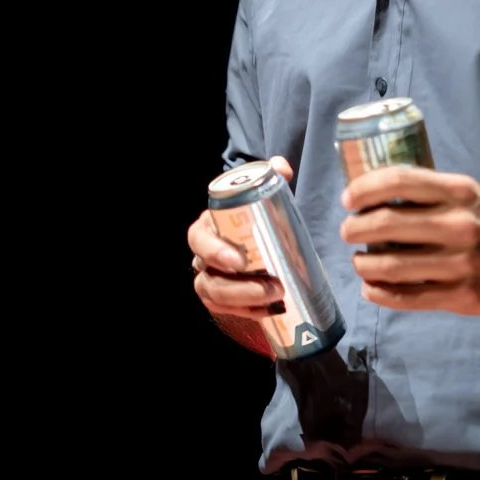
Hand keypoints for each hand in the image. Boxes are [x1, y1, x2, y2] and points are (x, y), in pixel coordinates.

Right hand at [188, 156, 292, 321]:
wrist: (260, 236)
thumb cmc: (257, 215)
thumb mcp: (263, 196)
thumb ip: (272, 179)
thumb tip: (280, 167)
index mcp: (208, 226)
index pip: (198, 239)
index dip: (213, 251)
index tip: (239, 261)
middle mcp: (203, 255)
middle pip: (208, 276)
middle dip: (239, 286)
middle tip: (274, 286)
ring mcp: (210, 278)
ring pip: (215, 296)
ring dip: (246, 301)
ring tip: (277, 298)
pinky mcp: (221, 298)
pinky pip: (227, 311)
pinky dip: (249, 313)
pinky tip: (271, 311)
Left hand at [340, 166, 479, 314]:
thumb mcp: (466, 192)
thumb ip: (428, 191)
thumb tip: (373, 194)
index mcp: (457, 191)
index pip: (398, 181)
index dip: (364, 188)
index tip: (348, 199)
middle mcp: (457, 224)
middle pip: (386, 224)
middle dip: (355, 228)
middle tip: (348, 231)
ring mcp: (458, 263)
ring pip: (391, 266)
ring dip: (363, 263)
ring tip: (359, 261)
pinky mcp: (460, 296)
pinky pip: (407, 297)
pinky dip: (380, 293)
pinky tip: (371, 288)